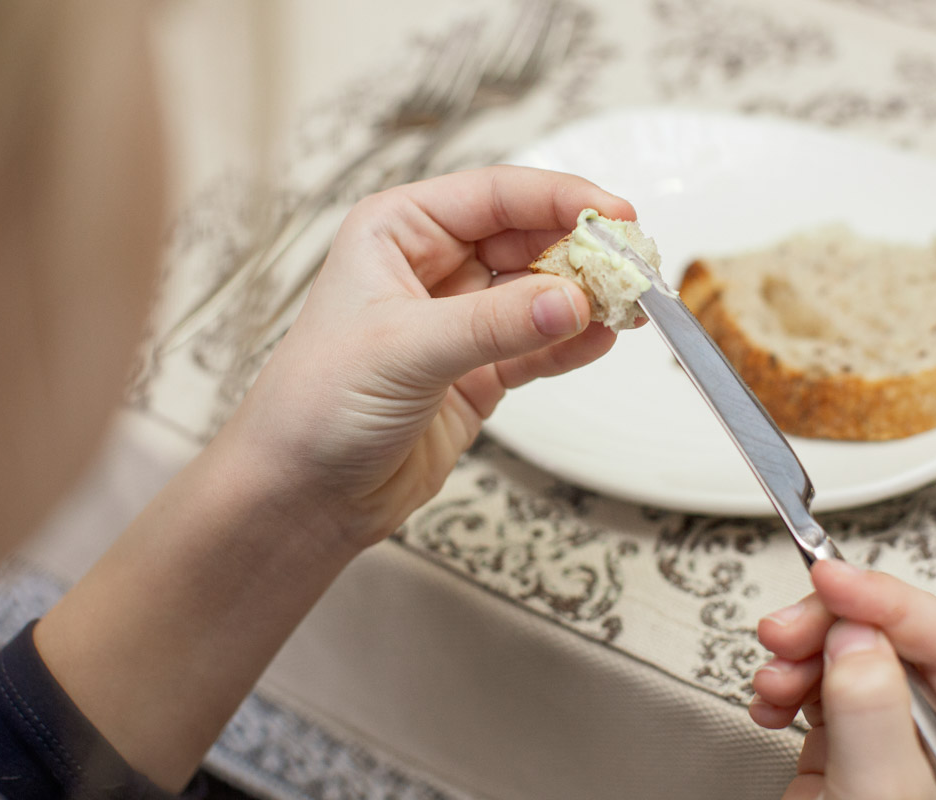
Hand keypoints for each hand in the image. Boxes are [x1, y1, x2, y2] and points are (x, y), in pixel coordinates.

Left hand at [224, 166, 632, 548]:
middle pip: (527, 240)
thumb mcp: (404, 350)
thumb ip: (494, 324)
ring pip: (538, 294)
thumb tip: (573, 300)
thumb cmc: (316, 405)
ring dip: (585, 298)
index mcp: (398, 232)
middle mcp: (430, 268)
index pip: (494, 196)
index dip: (560, 199)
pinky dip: (571, 343)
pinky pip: (536, 347)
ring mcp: (457, 322)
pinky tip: (603, 339)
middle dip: (582, 252)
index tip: (616, 215)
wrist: (301, 495)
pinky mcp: (476, 374)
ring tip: (632, 305)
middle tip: (634, 267)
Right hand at [750, 559, 935, 799]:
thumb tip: (858, 639)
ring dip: (796, 654)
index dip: (885, 598)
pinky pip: (815, 685)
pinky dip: (783, 681)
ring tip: (771, 679)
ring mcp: (891, 738)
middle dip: (826, 626)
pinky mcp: (845, 747)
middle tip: (783, 633)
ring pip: (846, 654)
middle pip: (889, 637)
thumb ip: (874, 719)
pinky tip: (770, 698)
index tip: (829, 578)